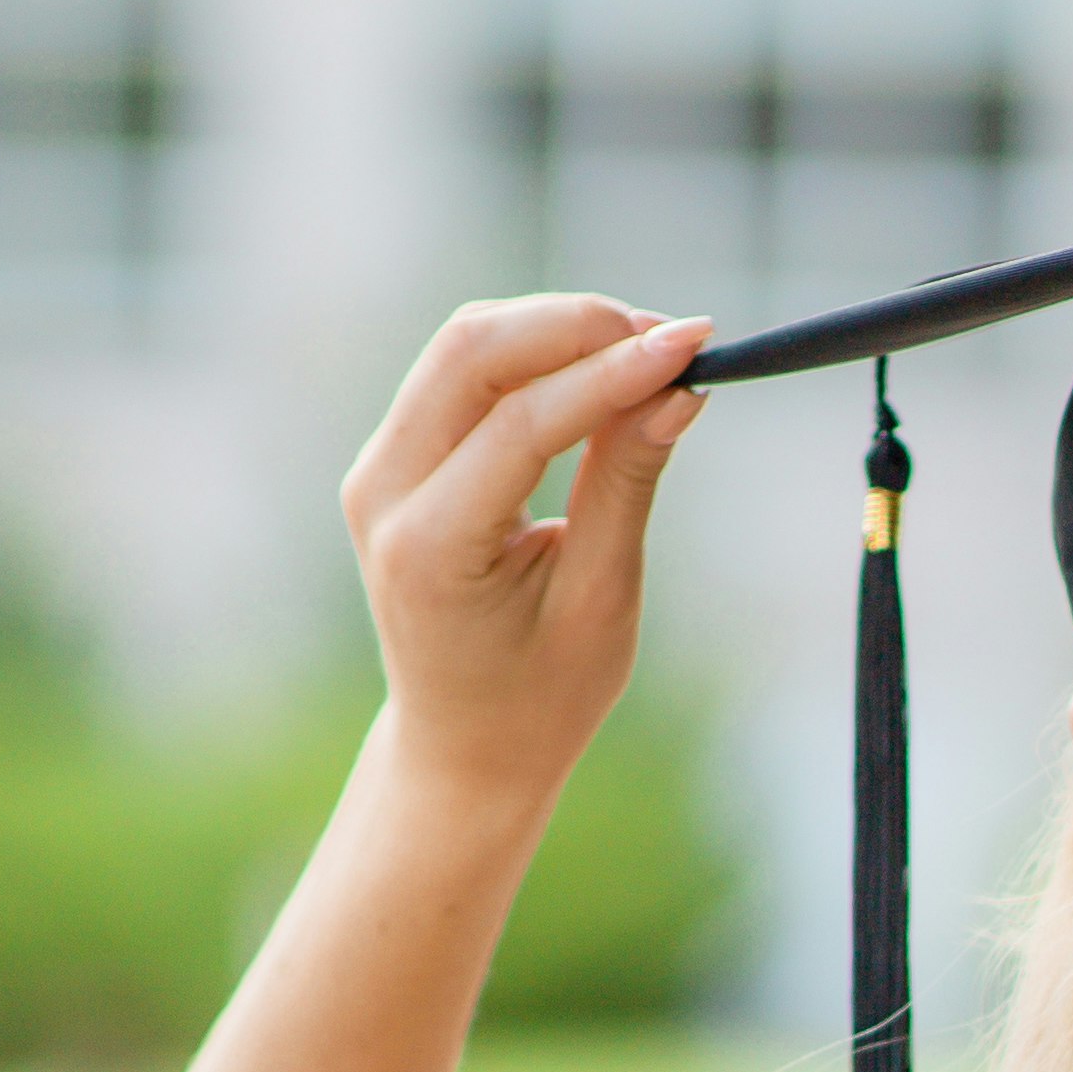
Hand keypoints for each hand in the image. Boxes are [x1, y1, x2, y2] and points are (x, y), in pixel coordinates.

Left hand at [340, 295, 710, 810]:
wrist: (464, 746)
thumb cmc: (541, 696)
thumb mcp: (600, 601)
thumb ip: (627, 484)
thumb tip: (677, 390)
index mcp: (429, 549)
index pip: (522, 422)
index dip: (613, 373)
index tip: (693, 344)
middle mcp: (383, 495)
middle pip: (472, 351)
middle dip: (578, 325)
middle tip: (671, 336)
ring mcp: (378, 470)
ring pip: (465, 347)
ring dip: (559, 330)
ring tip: (648, 349)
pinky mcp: (395, 456)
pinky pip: (462, 373)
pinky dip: (536, 355)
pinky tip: (603, 366)